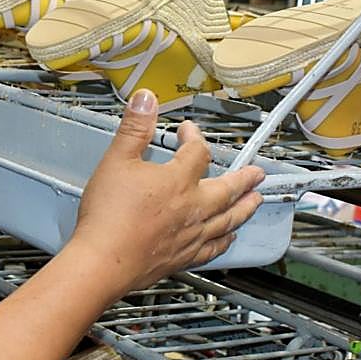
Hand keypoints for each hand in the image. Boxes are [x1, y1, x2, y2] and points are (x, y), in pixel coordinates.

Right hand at [73, 88, 265, 293]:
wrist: (103, 260)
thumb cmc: (108, 215)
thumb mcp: (115, 161)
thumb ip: (134, 128)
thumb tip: (147, 99)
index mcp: (177, 180)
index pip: (197, 152)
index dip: (195, 137)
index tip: (188, 131)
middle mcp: (193, 207)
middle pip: (227, 189)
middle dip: (243, 179)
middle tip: (257, 174)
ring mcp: (192, 234)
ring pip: (229, 219)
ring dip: (245, 208)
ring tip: (256, 201)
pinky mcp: (185, 257)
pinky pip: (214, 247)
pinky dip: (226, 240)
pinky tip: (229, 238)